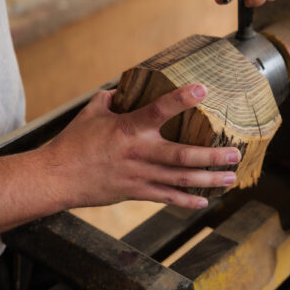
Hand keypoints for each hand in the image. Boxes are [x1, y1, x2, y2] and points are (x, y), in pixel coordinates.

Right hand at [40, 84, 239, 209]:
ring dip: (208, 179)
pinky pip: (166, 197)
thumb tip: (123, 88)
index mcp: (128, 129)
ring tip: (230, 178)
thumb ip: (112, 98)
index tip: (202, 89)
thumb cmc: (73, 142)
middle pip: (182, 155)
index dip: (181, 99)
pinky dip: (186, 201)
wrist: (55, 178)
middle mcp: (138, 153)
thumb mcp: (91, 113)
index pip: (159, 110)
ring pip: (180, 179)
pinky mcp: (135, 192)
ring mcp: (139, 175)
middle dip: (211, 156)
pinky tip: (204, 201)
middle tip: (234, 153)